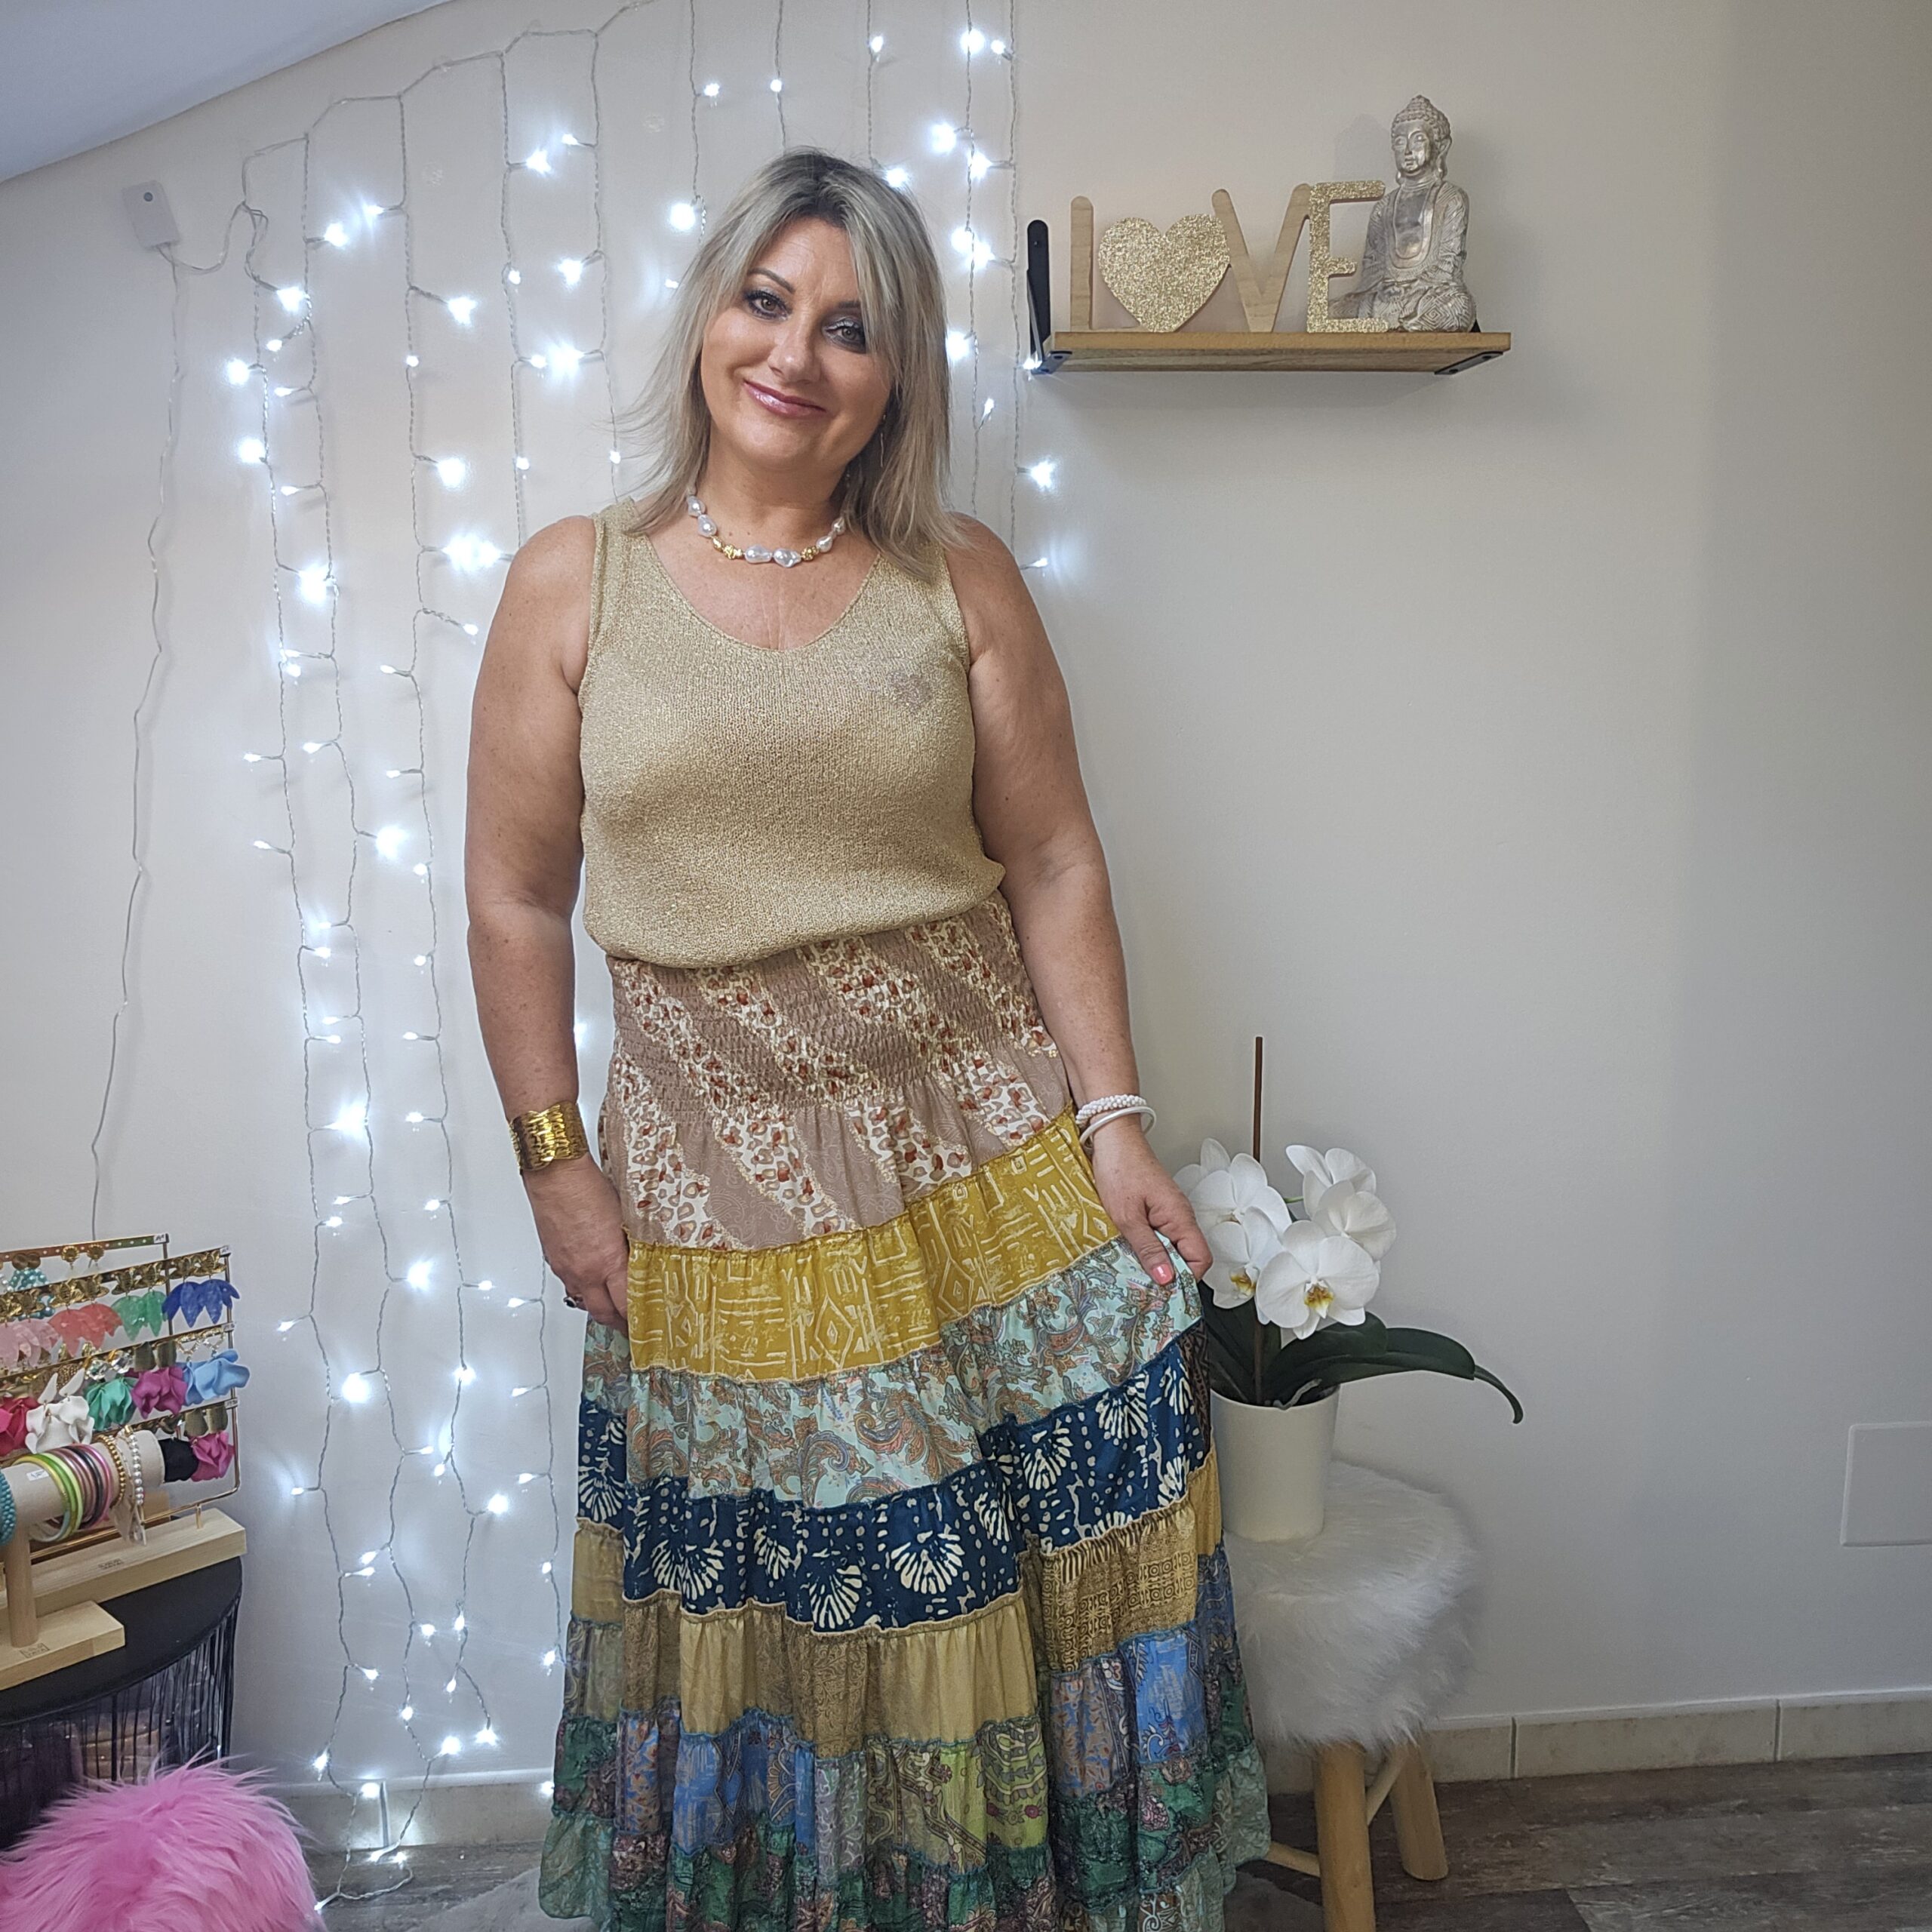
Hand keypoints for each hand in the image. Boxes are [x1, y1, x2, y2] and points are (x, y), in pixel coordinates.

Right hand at [523, 1157, 629, 1330]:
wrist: (556, 1175)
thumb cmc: (589, 1189)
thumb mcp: (625, 1219)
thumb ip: (632, 1246)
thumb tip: (642, 1260)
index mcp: (608, 1262)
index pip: (626, 1305)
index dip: (637, 1319)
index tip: (647, 1323)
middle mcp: (585, 1272)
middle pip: (603, 1313)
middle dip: (619, 1323)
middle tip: (631, 1326)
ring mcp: (567, 1269)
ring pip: (584, 1301)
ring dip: (599, 1307)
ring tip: (613, 1307)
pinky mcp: (554, 1261)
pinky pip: (571, 1285)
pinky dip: (583, 1290)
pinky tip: (591, 1282)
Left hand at [1085, 1118, 1211, 1287]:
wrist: (1112, 1139)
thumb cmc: (1119, 1170)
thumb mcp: (1127, 1217)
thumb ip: (1148, 1249)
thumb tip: (1166, 1279)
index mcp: (1180, 1217)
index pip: (1200, 1259)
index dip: (1186, 1280)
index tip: (1164, 1293)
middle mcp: (1180, 1215)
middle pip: (1187, 1256)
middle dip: (1169, 1274)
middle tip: (1143, 1288)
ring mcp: (1169, 1211)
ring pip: (1172, 1247)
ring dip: (1156, 1260)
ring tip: (1133, 1272)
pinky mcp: (1157, 1208)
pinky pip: (1160, 1235)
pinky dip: (1149, 1246)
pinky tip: (1129, 1251)